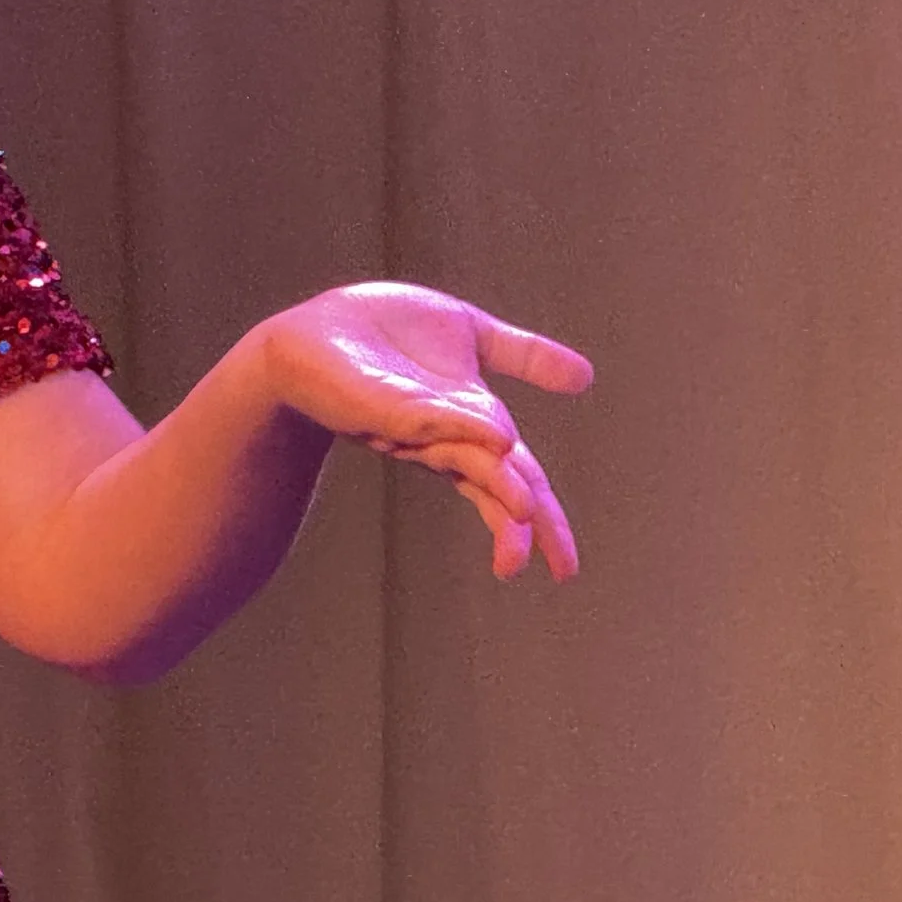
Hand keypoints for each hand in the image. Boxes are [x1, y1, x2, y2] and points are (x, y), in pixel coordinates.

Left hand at [255, 282, 588, 580]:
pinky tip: (498, 436)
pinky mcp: (383, 405)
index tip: (566, 569)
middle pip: (500, 485)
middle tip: (560, 569)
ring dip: (503, 488)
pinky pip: (428, 417)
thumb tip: (588, 377)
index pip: (519, 477)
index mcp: (471, 426)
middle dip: (531, 524)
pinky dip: (464, 426)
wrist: (313, 331)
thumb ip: (524, 355)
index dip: (545, 520)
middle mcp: (445, 437)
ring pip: (470, 462)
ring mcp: (413, 424)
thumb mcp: (468, 333)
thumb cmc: (385, 334)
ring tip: (528, 516)